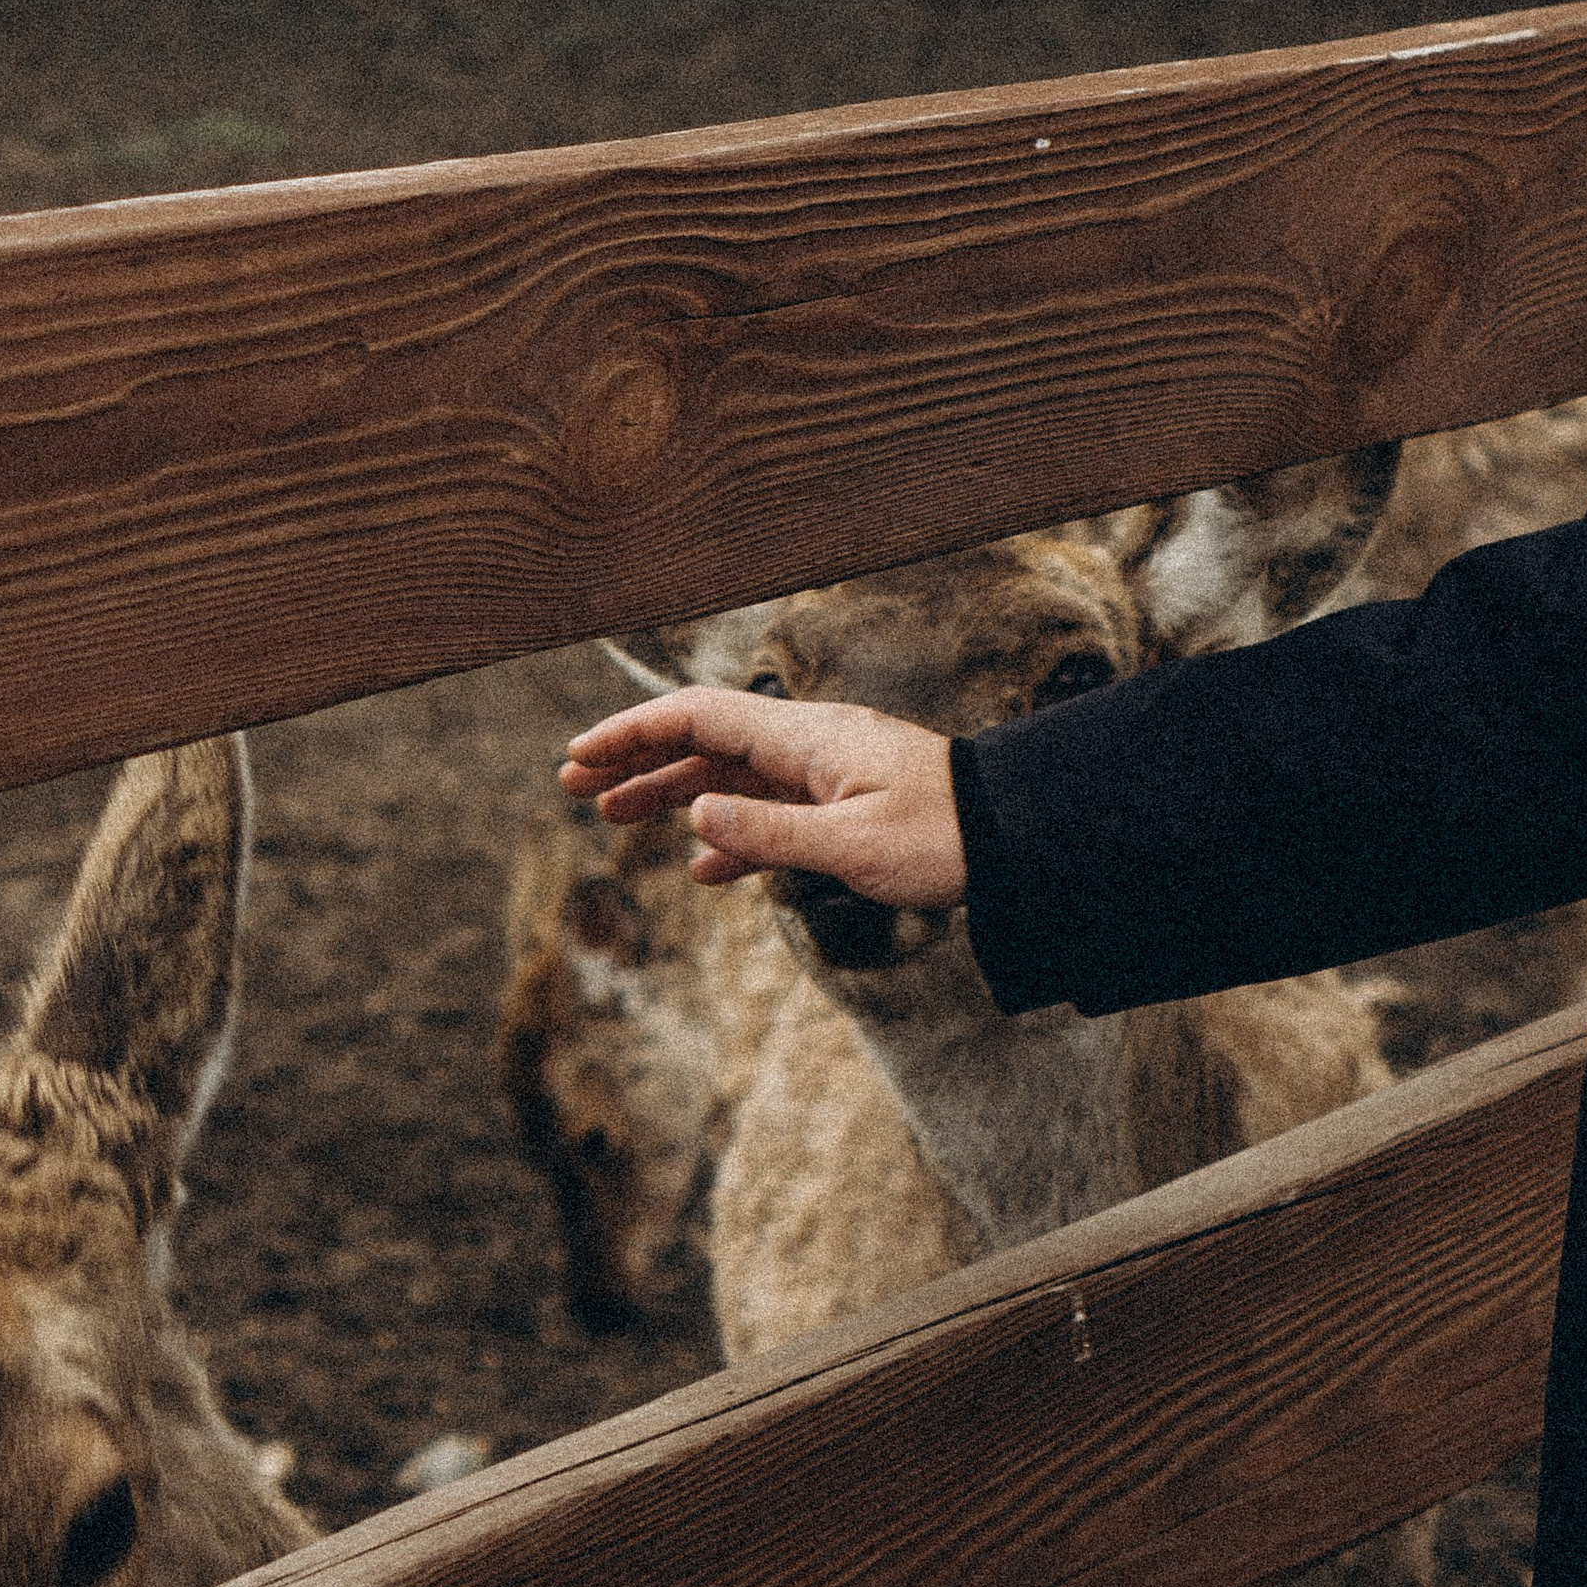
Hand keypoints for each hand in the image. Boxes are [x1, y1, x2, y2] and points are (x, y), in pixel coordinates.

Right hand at [562, 688, 968, 907]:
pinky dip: (729, 835)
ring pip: (730, 777)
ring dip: (671, 794)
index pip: (699, 719)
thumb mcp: (853, 846)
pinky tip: (700, 867)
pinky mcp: (842, 805)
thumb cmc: (945, 836)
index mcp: (805, 738)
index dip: (632, 733)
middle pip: (703, 741)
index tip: (579, 753)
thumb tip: (691, 815)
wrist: (1015, 838)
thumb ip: (769, 834)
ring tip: (612, 818)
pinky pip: (769, 813)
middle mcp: (808, 745)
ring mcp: (824, 773)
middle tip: (570, 785)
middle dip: (635, 759)